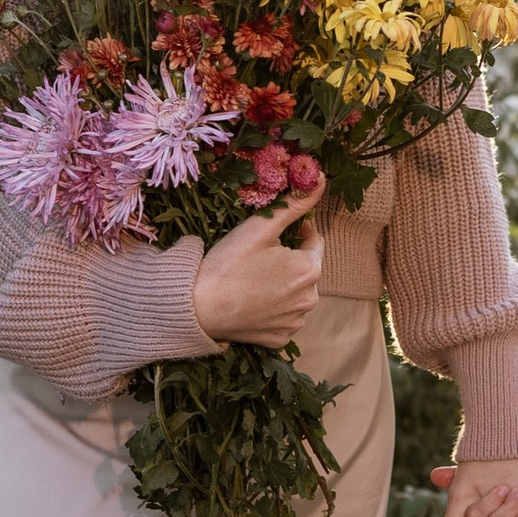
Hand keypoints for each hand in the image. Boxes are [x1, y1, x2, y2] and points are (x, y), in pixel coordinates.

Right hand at [191, 188, 323, 343]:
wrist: (197, 306)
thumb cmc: (228, 263)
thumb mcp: (261, 227)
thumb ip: (295, 203)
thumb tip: (320, 178)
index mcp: (310, 269)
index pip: (314, 241)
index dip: (297, 232)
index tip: (274, 233)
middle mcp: (310, 299)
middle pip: (305, 269)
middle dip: (289, 260)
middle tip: (257, 257)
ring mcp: (295, 322)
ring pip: (295, 294)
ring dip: (283, 284)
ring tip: (253, 279)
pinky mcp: (279, 338)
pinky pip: (283, 317)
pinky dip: (273, 309)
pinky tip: (252, 301)